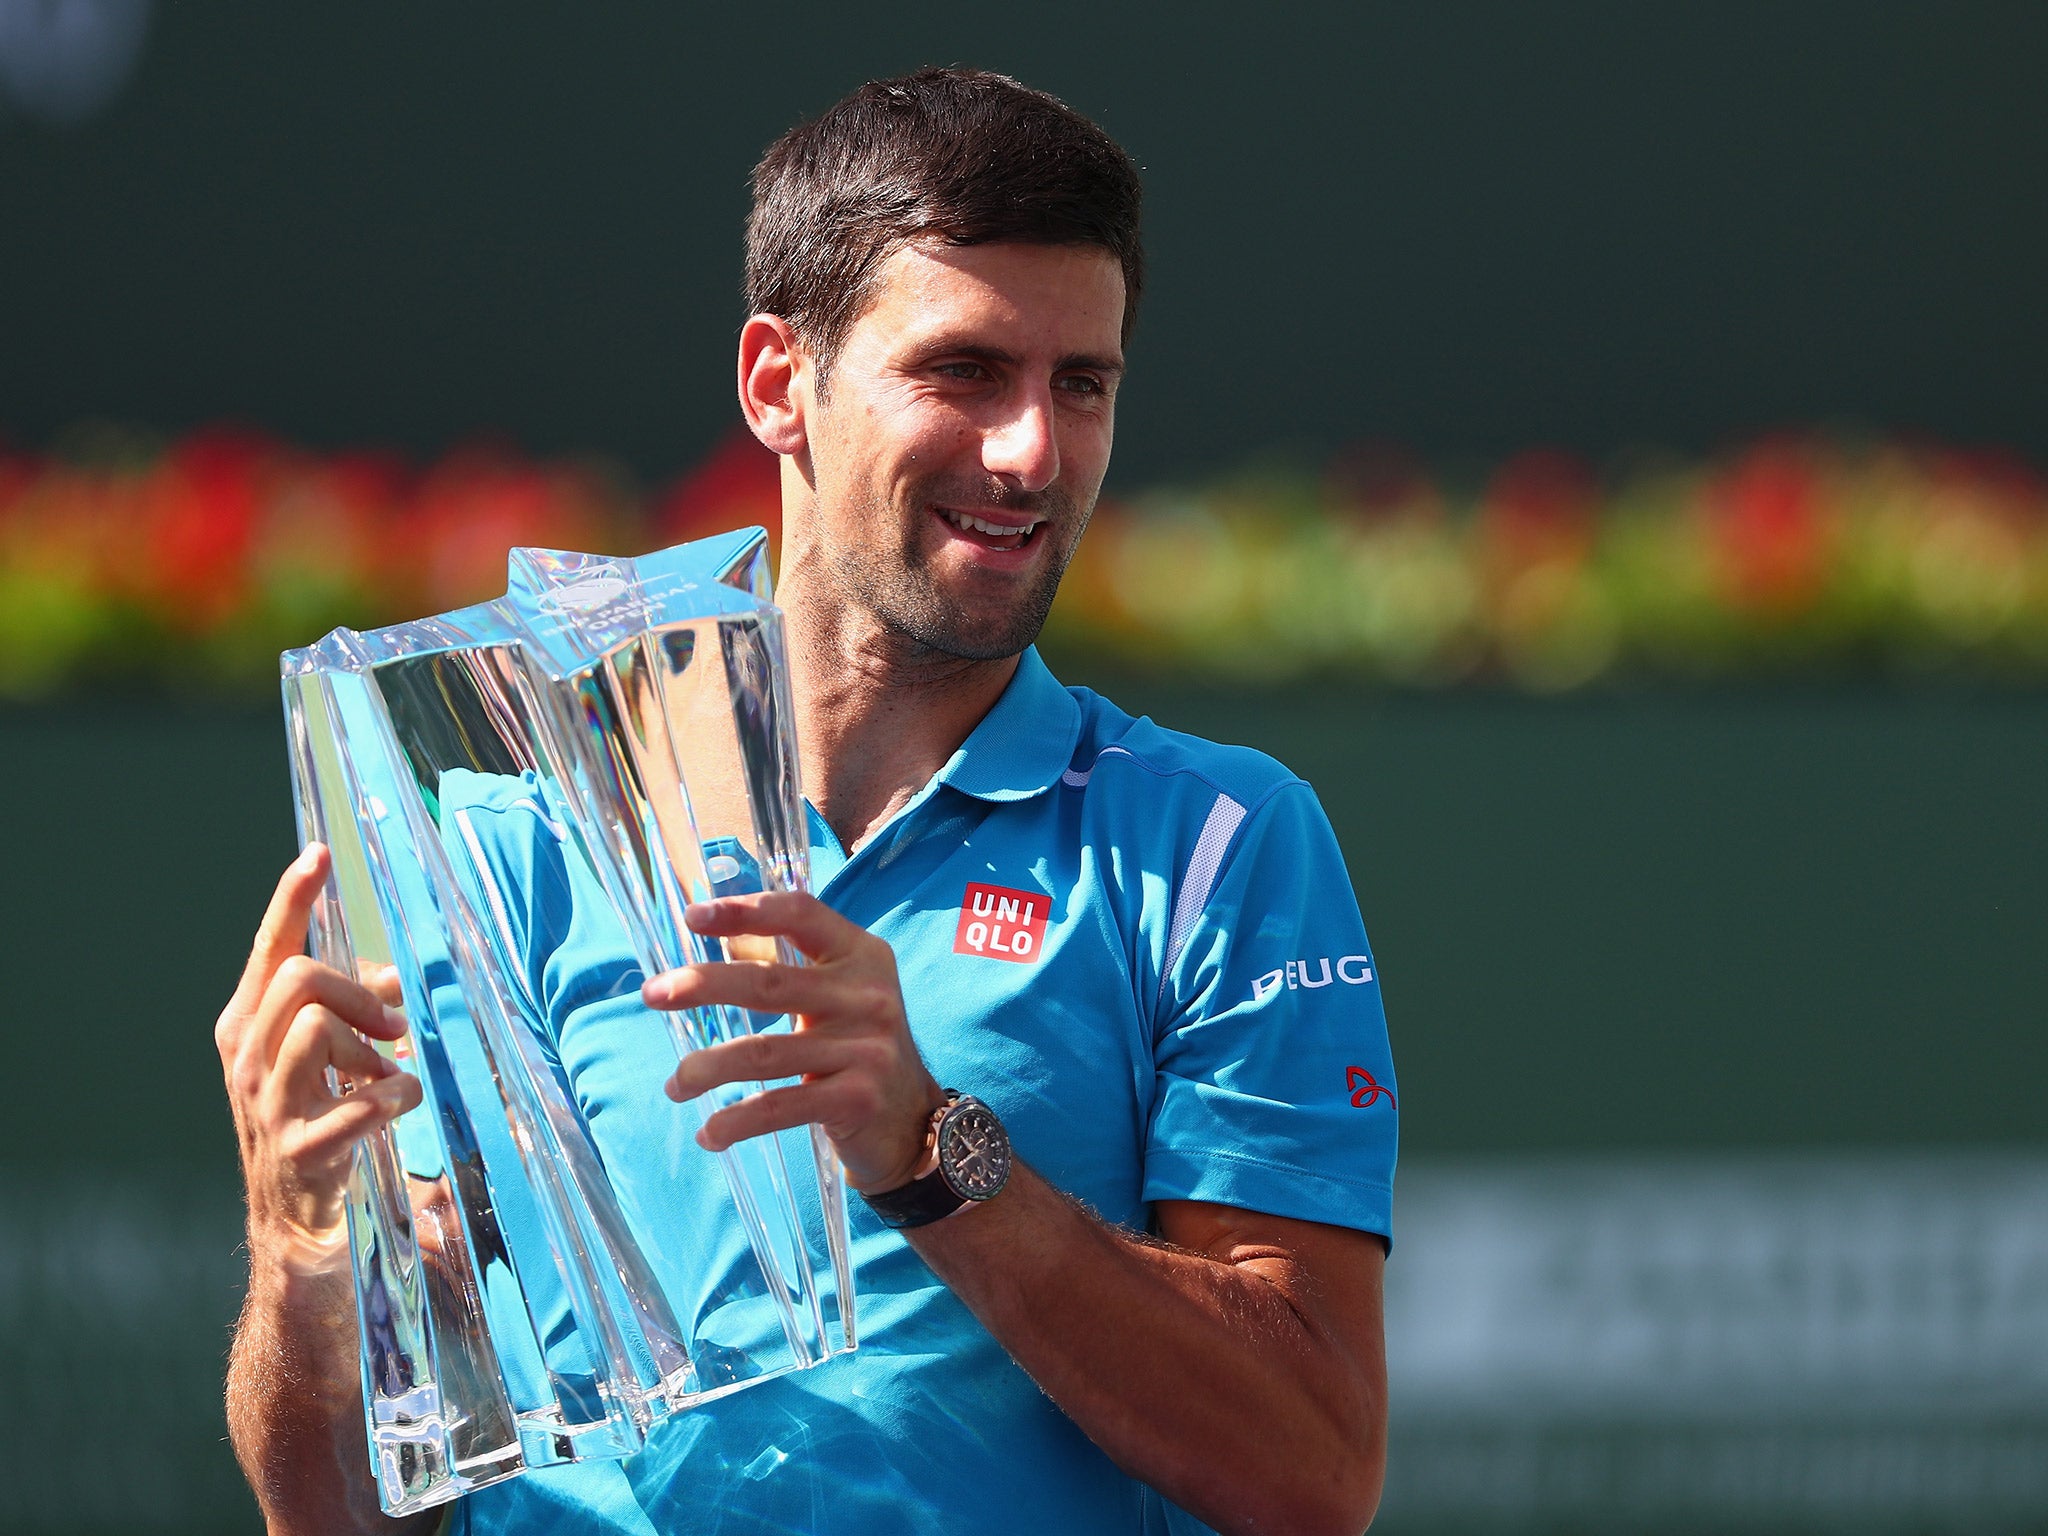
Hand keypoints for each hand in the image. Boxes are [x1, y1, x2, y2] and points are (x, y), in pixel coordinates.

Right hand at [215, 844, 421, 1272]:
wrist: (296, 1231)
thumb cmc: (317, 1128)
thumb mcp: (329, 1058)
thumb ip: (354, 1009)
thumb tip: (389, 975)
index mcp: (247, 1028)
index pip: (269, 949)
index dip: (291, 899)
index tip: (317, 855)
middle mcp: (244, 1059)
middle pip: (300, 978)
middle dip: (358, 991)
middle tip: (392, 1027)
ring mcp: (266, 1106)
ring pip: (314, 1026)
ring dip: (369, 1044)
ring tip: (384, 1071)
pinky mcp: (300, 1149)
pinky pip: (357, 1099)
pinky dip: (394, 1093)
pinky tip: (400, 1102)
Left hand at [640, 892, 943, 1192]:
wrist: (912, 1121)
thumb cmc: (859, 1047)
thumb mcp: (839, 996)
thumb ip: (788, 968)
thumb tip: (712, 941)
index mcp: (861, 954)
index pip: (801, 915)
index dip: (744, 911)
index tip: (691, 917)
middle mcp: (868, 995)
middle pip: (770, 983)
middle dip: (703, 985)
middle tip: (653, 994)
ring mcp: (867, 1048)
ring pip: (765, 1053)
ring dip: (707, 1068)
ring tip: (674, 1084)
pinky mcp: (857, 1098)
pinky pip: (781, 1107)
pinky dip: (737, 1122)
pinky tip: (710, 1133)